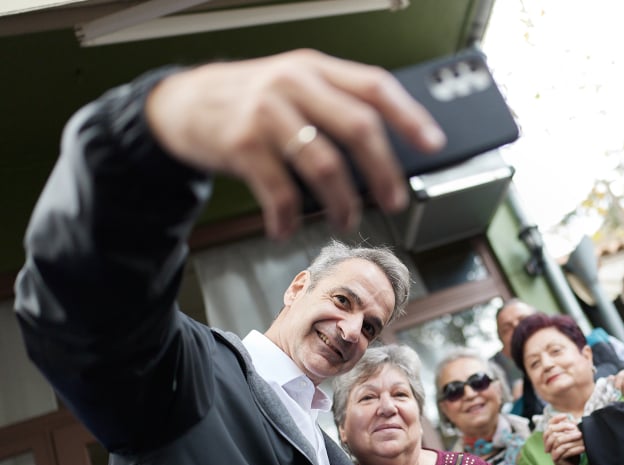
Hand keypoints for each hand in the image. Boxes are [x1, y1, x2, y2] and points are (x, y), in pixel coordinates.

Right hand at [145, 49, 445, 237]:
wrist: (181, 103)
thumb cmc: (247, 100)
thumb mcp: (293, 86)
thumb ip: (334, 105)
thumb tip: (383, 153)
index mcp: (315, 68)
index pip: (375, 87)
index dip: (409, 116)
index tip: (433, 144)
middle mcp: (293, 83)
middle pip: (357, 126)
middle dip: (383, 170)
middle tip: (394, 200)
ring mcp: (266, 112)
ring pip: (324, 162)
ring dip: (342, 200)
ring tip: (345, 218)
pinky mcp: (241, 144)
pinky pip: (278, 190)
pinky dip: (287, 217)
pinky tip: (287, 228)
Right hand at [542, 414, 583, 464]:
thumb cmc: (570, 453)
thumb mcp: (570, 440)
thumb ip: (569, 431)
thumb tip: (574, 420)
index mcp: (551, 436)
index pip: (549, 424)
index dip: (556, 419)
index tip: (566, 416)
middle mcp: (549, 443)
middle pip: (552, 431)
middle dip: (564, 427)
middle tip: (576, 428)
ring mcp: (552, 451)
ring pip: (558, 440)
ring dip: (571, 437)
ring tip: (582, 436)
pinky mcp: (556, 458)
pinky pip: (565, 451)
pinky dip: (575, 449)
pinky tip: (583, 448)